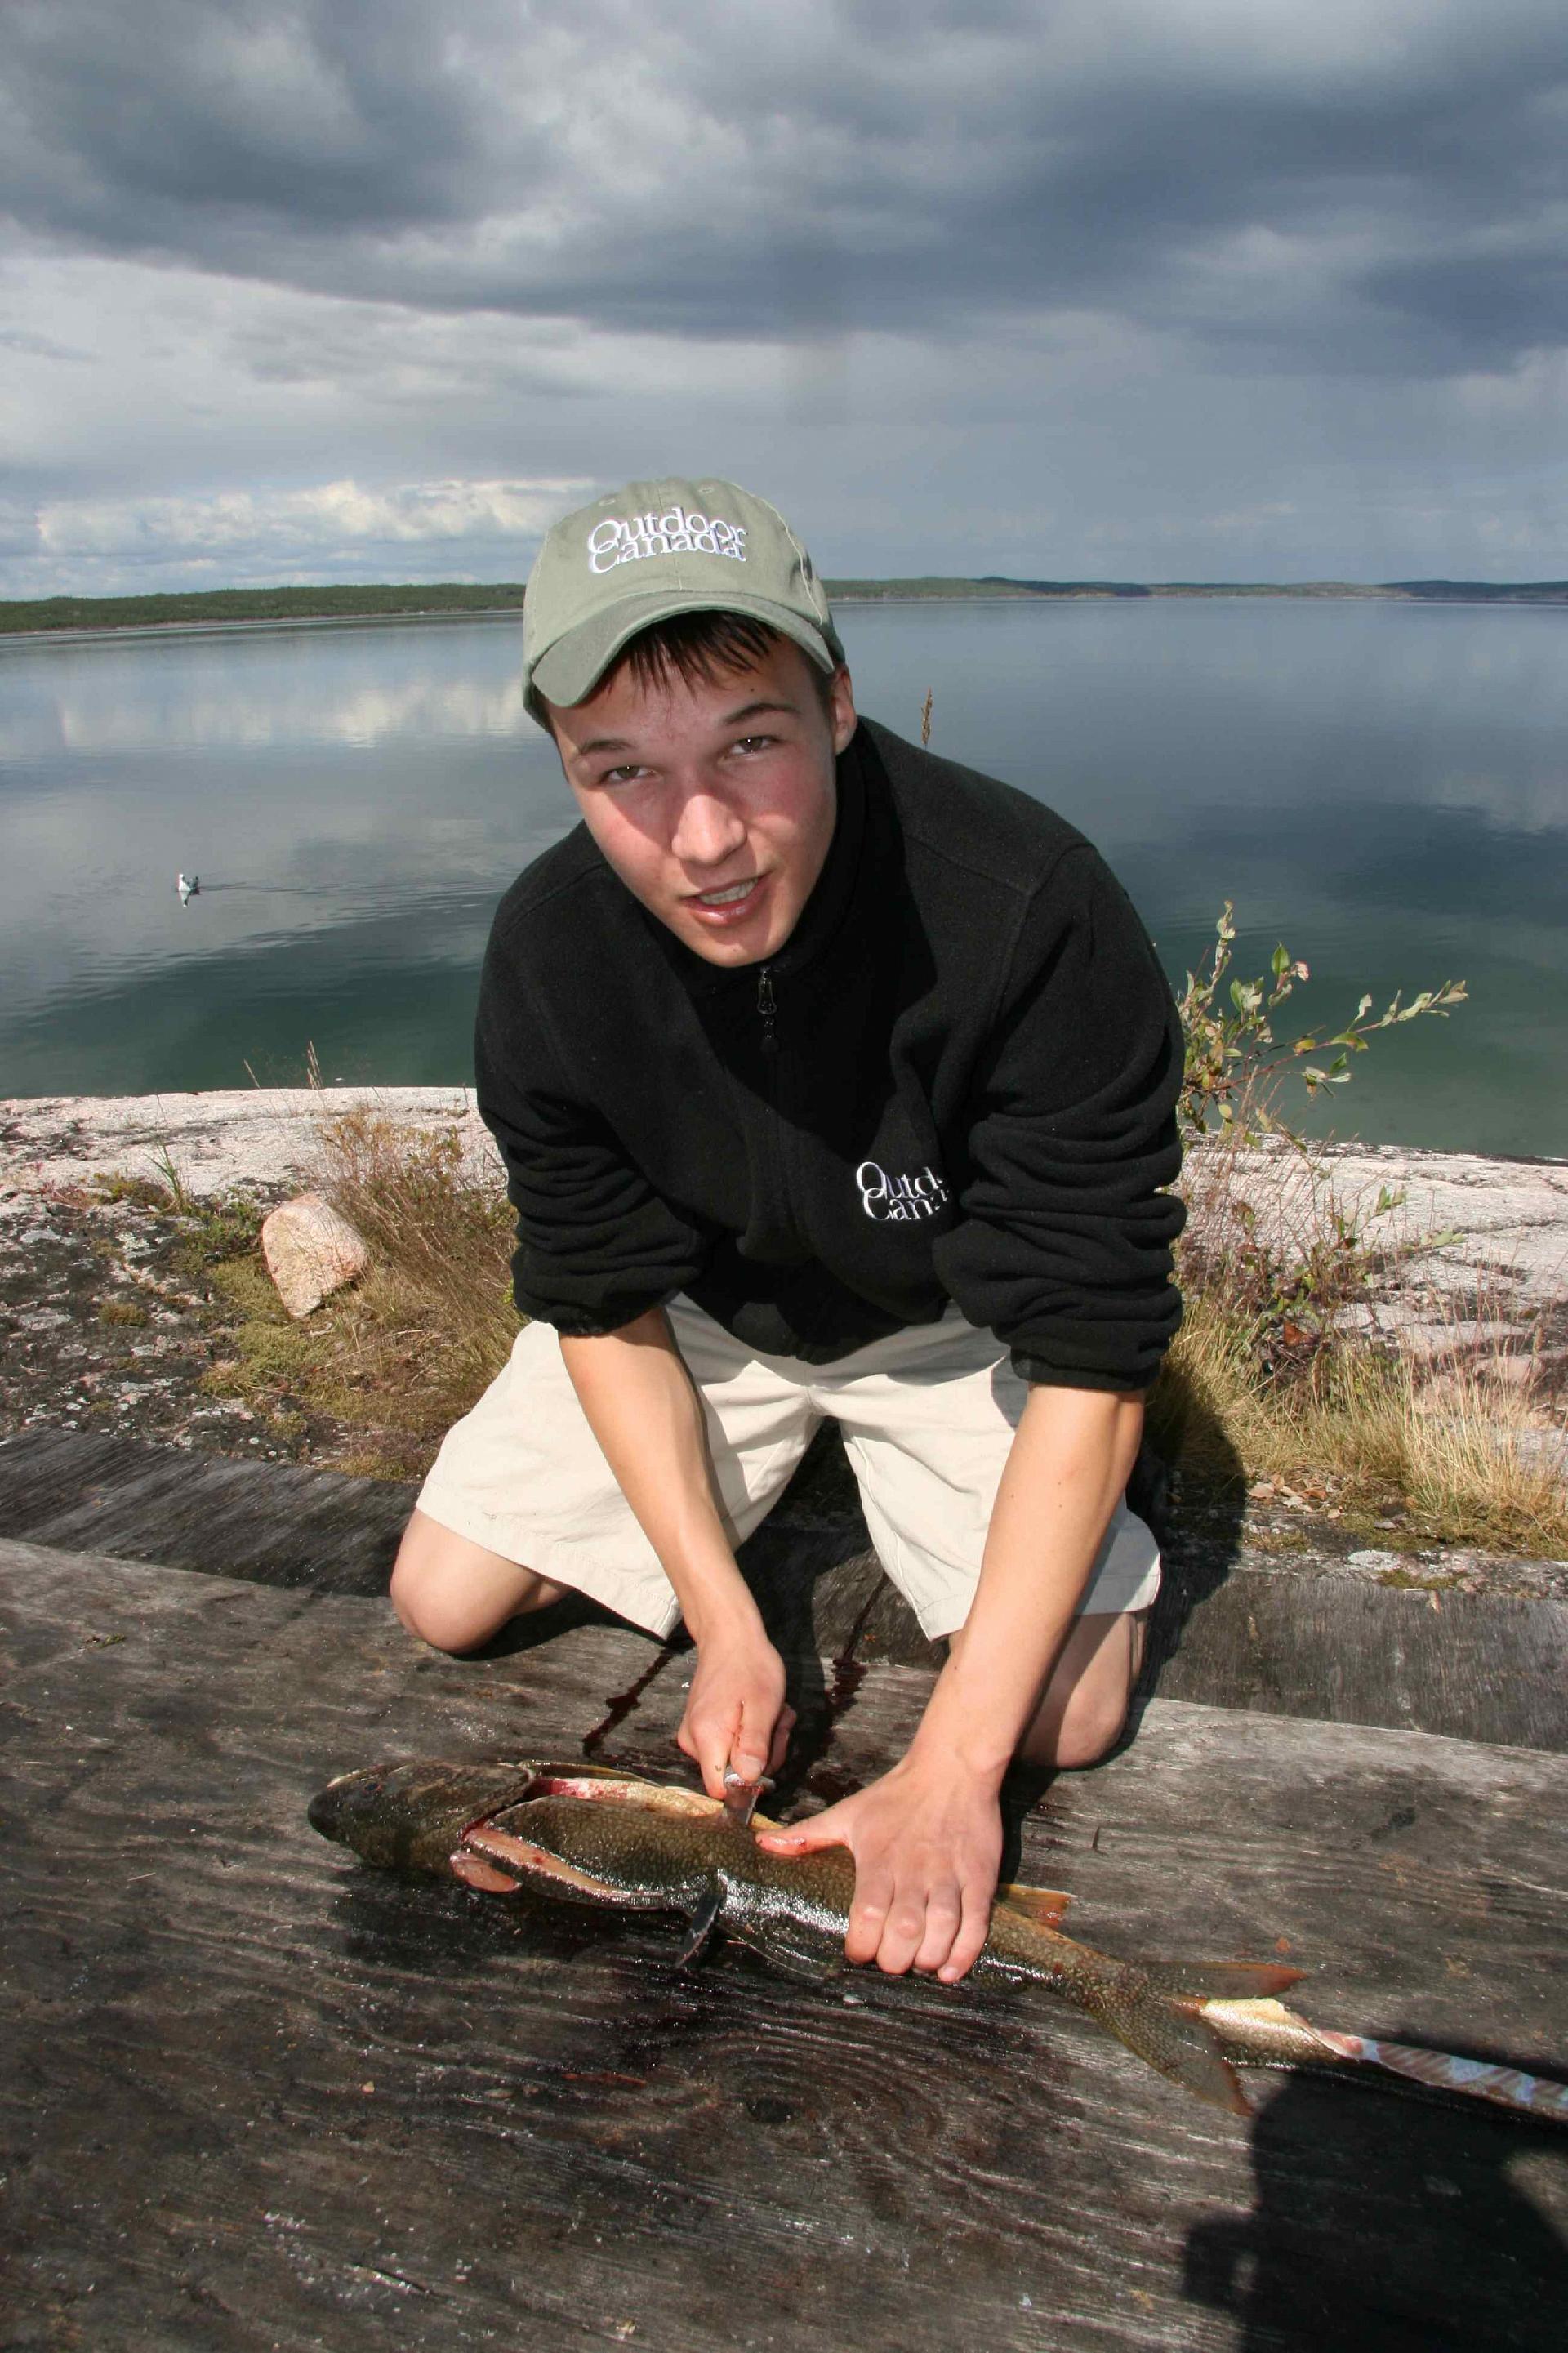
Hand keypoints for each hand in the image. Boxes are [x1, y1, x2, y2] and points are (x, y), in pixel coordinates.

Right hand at [677, 1622, 794, 1799]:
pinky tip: (761, 1712)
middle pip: (733, 1774)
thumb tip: (748, 1779)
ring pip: (736, 1760)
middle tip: (777, 1722)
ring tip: (771, 1712)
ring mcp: (695, 1735)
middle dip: (764, 1754)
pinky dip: (752, 1733)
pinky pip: (731, 1746)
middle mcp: (693, 1742)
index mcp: (706, 1737)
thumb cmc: (750, 1666)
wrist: (729, 1636)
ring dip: (763, 1741)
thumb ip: (754, 1744)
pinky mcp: (702, 1729)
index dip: (750, 1782)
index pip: (720, 1789)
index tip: (767, 1754)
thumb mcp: (763, 1705)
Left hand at [754, 1752, 1001, 1981]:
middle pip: (903, 1932)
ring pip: (940, 1931)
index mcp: (878, 1859)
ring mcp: (949, 1876)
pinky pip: (975, 1925)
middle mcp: (914, 1871)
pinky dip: (963, 1954)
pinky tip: (948, 1968)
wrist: (951, 1768)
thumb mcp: (847, 1813)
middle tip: (890, 1959)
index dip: (860, 1946)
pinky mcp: (979, 1878)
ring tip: (917, 1962)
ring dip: (927, 1958)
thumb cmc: (896, 1796)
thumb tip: (763, 1844)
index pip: (866, 1916)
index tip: (857, 1951)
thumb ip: (806, 1835)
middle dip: (893, 1960)